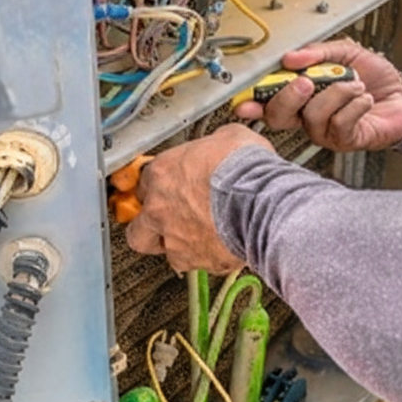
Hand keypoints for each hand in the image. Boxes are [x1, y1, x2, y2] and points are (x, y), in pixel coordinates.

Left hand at [125, 124, 274, 273]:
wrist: (263, 202)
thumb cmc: (246, 168)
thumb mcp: (228, 137)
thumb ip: (212, 146)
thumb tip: (221, 145)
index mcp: (162, 174)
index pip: (145, 183)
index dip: (160, 187)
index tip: (171, 188)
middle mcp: (160, 210)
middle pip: (137, 229)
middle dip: (150, 228)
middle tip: (168, 222)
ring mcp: (175, 239)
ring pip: (164, 251)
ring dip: (178, 245)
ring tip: (200, 238)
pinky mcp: (197, 261)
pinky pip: (195, 264)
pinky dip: (206, 257)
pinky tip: (221, 247)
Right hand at [234, 38, 401, 151]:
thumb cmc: (374, 77)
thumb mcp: (344, 52)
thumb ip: (316, 52)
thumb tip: (291, 58)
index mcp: (302, 95)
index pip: (268, 102)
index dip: (252, 104)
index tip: (243, 103)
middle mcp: (308, 115)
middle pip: (279, 117)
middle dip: (289, 97)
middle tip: (307, 81)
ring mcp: (325, 130)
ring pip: (312, 116)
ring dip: (336, 94)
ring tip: (355, 84)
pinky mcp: (345, 139)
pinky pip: (339, 124)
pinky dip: (354, 105)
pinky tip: (364, 99)